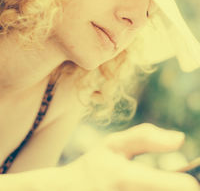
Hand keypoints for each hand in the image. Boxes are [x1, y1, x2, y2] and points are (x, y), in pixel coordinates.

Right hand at [61, 123, 199, 190]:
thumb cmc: (95, 165)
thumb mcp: (114, 144)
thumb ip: (146, 137)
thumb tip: (181, 139)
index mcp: (126, 177)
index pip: (176, 187)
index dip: (186, 183)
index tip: (188, 180)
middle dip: (175, 188)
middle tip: (172, 182)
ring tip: (154, 185)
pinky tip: (143, 190)